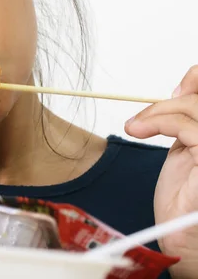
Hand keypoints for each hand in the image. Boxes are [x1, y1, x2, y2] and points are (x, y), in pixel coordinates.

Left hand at [125, 65, 197, 277]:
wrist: (180, 238)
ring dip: (158, 112)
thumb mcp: (184, 148)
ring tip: (137, 127)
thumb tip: (182, 90)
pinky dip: (158, 122)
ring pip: (195, 108)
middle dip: (171, 101)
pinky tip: (138, 131)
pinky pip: (188, 128)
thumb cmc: (183, 199)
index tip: (175, 91)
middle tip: (145, 118)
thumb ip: (186, 121)